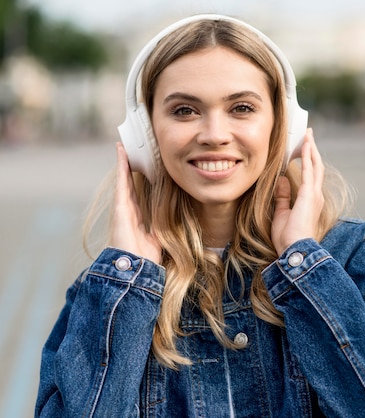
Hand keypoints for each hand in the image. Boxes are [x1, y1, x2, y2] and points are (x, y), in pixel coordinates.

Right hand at [108, 142, 161, 263]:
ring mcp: (123, 206)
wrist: (136, 267)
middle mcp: (130, 208)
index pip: (142, 192)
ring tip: (125, 145)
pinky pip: (122, 182)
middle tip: (133, 148)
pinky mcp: (120, 206)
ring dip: (124, 161)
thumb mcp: (162, 235)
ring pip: (125, 178)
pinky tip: (122, 153)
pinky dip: (121, 166)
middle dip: (132, 166)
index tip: (148, 163)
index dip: (144, 177)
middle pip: (131, 182)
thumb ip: (166, 225)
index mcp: (141, 215)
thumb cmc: (148, 256)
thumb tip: (180, 220)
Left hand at [271, 129, 324, 255]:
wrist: (295, 250)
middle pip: (315, 167)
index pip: (310, 176)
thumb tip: (281, 180)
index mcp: (311, 201)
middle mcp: (316, 195)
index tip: (303, 149)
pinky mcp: (309, 194)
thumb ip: (283, 196)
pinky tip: (305, 145)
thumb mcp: (282, 213)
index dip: (308, 161)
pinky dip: (307, 156)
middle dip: (312, 150)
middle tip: (308, 136)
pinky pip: (308, 170)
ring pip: (314, 165)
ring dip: (311, 149)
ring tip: (307, 135)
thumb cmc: (288, 238)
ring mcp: (314, 194)